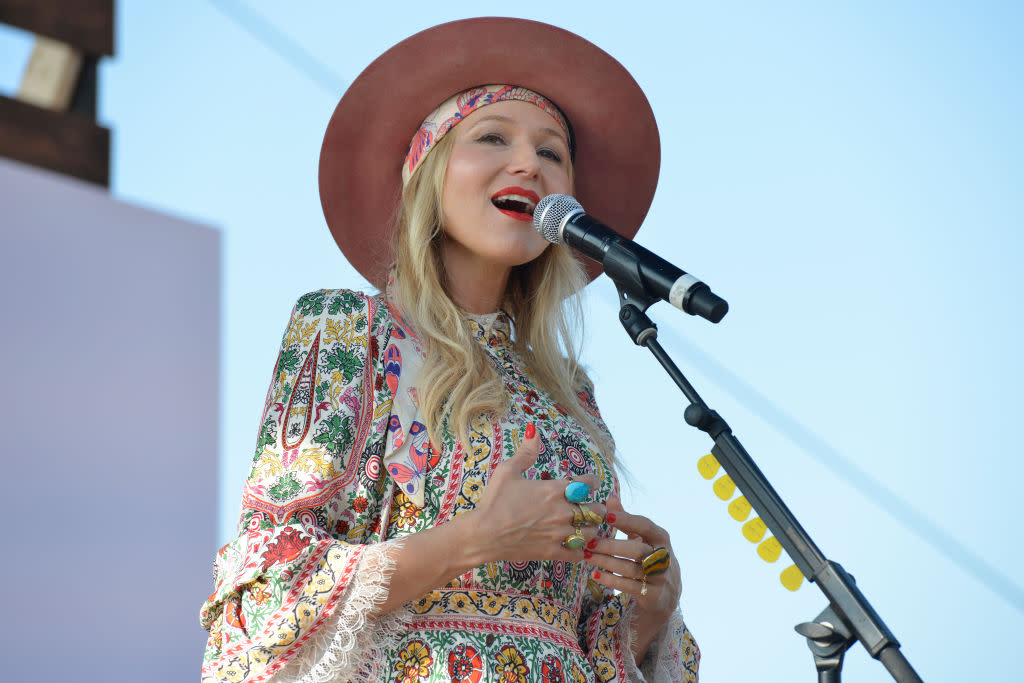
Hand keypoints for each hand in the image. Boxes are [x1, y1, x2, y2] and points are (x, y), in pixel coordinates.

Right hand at [469, 423, 606, 563]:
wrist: (483, 534)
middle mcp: (562, 512)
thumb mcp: (507, 471)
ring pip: (592, 532)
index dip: (592, 482)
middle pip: (597, 510)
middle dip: (596, 506)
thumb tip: (534, 430)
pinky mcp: (553, 552)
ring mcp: (559, 534)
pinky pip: (580, 554)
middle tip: (588, 506)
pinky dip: (582, 550)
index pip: (589, 483)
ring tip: (584, 525)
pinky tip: (577, 545)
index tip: (589, 484)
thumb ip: (526, 452)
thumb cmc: (494, 501)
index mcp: (554, 490)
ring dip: (590, 528)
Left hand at [585, 496, 680, 619]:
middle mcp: (663, 556)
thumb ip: (627, 520)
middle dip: (610, 545)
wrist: (666, 593)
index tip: (606, 516)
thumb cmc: (649, 557)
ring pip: (630, 568)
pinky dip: (611, 580)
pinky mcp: (652, 594)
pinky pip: (629, 586)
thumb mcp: (642, 538)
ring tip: (587, 557)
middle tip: (589, 542)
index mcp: (661, 537)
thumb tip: (610, 498)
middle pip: (636, 549)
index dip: (626, 520)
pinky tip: (596, 574)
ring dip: (606, 562)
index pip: (644, 526)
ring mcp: (659, 576)